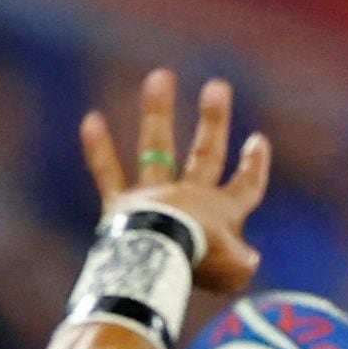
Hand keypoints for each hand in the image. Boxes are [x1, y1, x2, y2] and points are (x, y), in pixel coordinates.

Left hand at [80, 70, 265, 299]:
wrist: (158, 258)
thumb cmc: (199, 266)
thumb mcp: (231, 272)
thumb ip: (241, 265)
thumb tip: (249, 261)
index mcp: (222, 212)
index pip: (245, 187)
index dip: (253, 167)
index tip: (256, 140)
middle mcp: (189, 196)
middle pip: (205, 154)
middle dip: (213, 121)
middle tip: (217, 86)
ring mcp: (154, 196)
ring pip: (158, 148)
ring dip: (158, 113)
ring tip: (159, 76)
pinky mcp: (121, 205)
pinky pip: (108, 174)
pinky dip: (98, 149)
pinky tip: (91, 119)